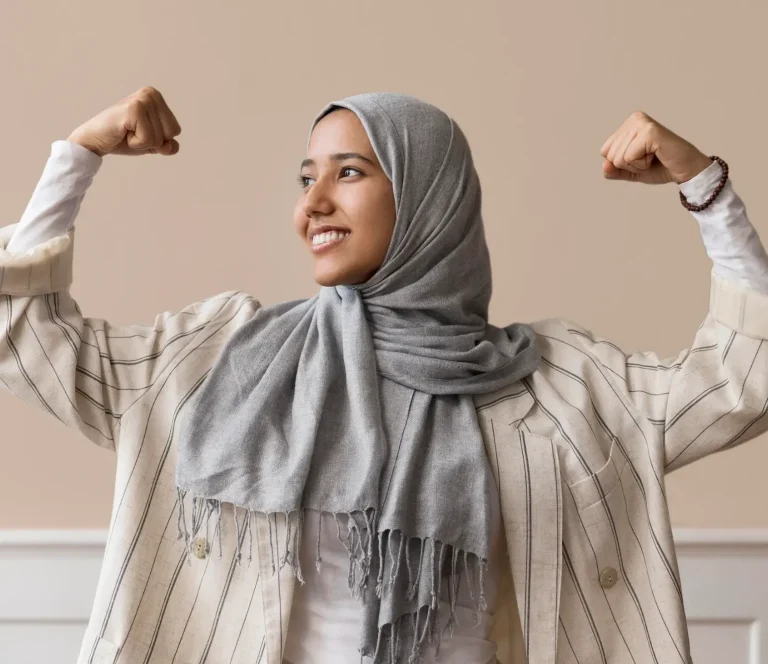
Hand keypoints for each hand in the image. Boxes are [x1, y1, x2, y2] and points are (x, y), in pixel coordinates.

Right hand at [66, 86, 181, 157]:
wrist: (94, 141)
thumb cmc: (122, 138)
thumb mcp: (152, 143)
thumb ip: (168, 145)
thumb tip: (170, 146)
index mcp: (156, 97)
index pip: (175, 130)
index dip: (159, 139)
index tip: (138, 131)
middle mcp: (150, 94)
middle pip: (171, 133)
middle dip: (153, 140)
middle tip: (132, 132)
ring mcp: (142, 100)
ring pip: (160, 138)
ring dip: (142, 142)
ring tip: (126, 131)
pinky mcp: (134, 109)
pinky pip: (148, 139)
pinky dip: (136, 143)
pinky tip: (123, 132)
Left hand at [600, 111, 712, 184]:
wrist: (686, 170)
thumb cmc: (661, 167)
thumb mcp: (631, 171)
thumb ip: (614, 170)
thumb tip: (604, 166)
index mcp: (628, 124)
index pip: (605, 152)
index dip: (621, 163)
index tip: (642, 158)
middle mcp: (635, 119)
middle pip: (610, 155)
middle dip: (629, 165)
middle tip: (650, 158)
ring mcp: (642, 123)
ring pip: (618, 158)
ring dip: (636, 165)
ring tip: (654, 156)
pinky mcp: (649, 132)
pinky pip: (628, 158)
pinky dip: (641, 164)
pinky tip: (657, 155)